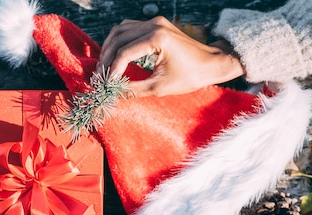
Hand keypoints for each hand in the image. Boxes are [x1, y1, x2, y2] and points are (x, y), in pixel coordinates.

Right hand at [98, 16, 244, 96]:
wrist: (212, 63)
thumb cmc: (190, 77)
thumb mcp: (159, 87)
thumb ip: (133, 90)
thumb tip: (112, 94)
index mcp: (157, 38)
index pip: (123, 53)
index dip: (111, 71)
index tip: (105, 85)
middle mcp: (154, 25)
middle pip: (117, 39)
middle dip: (105, 59)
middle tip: (99, 77)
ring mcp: (155, 22)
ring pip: (120, 31)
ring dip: (109, 48)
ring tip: (104, 68)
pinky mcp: (156, 24)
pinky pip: (129, 29)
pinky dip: (118, 42)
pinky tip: (114, 57)